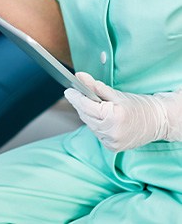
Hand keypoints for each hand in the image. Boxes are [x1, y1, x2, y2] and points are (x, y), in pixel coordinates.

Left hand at [64, 71, 180, 151]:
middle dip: (80, 104)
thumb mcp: (116, 93)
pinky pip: (97, 133)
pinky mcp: (112, 148)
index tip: (68, 90)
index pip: (86, 106)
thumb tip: (79, 76)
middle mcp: (112, 133)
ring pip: (89, 125)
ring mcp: (112, 142)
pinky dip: (95, 124)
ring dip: (87, 114)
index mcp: (113, 117)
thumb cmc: (138, 106)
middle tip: (77, 93)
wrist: (157, 122)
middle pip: (85, 115)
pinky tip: (100, 117)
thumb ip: (95, 86)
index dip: (75, 97)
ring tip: (91, 104)